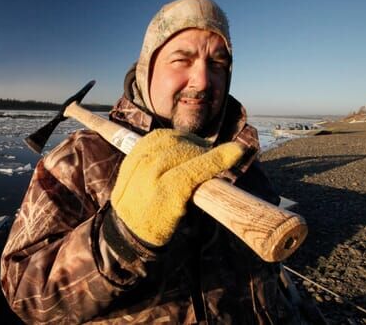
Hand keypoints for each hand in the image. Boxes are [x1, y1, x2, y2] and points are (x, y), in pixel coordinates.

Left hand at [111, 129, 243, 245]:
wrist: (127, 227)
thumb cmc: (162, 225)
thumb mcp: (185, 217)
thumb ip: (201, 192)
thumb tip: (221, 167)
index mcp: (161, 198)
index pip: (192, 171)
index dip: (216, 159)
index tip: (238, 150)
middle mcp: (146, 177)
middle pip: (181, 150)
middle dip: (203, 150)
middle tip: (217, 155)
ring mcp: (135, 165)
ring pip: (168, 139)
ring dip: (189, 141)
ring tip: (201, 149)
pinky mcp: (130, 156)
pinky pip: (154, 137)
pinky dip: (172, 137)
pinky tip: (182, 143)